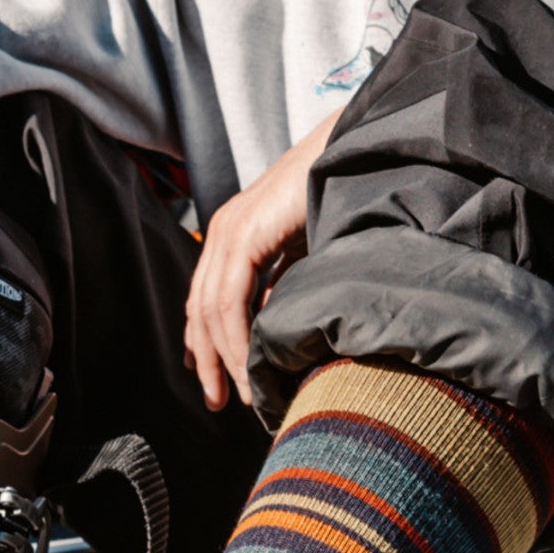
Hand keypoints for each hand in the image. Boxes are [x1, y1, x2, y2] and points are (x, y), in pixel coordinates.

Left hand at [182, 114, 335, 411]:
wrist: (353, 153)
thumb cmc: (338, 196)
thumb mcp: (303, 251)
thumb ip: (282, 284)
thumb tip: (272, 326)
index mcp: (233, 234)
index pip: (206, 298)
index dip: (204, 342)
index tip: (212, 377)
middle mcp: (223, 232)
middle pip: (200, 310)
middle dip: (208, 360)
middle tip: (218, 400)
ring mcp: (229, 231)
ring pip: (212, 310)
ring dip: (225, 358)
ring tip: (242, 393)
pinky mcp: (243, 235)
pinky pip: (229, 299)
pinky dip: (236, 338)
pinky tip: (248, 365)